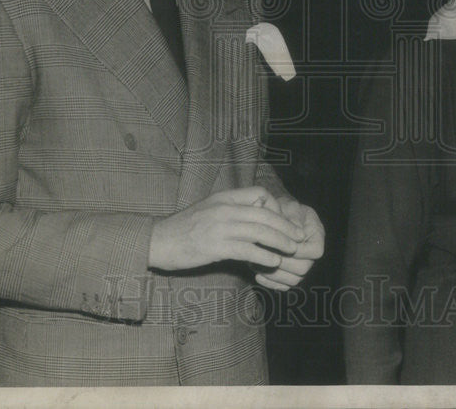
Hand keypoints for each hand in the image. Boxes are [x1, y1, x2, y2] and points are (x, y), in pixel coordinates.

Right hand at [148, 187, 304, 270]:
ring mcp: (220, 227)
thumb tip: (253, 220)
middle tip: (298, 237)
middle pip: (265, 213)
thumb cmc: (183, 229)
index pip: (259, 193)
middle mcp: (224, 208)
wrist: (157, 241)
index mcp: (223, 198)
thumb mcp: (208, 210)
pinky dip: (263, 255)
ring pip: (260, 231)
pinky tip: (272, 262)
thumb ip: (230, 211)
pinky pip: (247, 249)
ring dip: (280, 241)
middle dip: (286, 226)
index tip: (281, 221)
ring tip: (291, 249)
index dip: (275, 207)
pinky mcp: (215, 247)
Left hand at [253, 199, 324, 290]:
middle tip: (264, 255)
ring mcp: (301, 265)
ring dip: (274, 274)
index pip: (315, 251)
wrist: (275, 216)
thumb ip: (287, 217)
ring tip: (257, 263)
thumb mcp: (287, 206)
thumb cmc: (282, 208)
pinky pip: (284, 286)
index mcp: (317, 235)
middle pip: (303, 268)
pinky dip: (271, 283)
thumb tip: (284, 229)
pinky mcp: (290, 274)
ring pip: (293, 280)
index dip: (297, 250)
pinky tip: (258, 275)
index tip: (278, 244)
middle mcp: (312, 253)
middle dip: (282, 263)